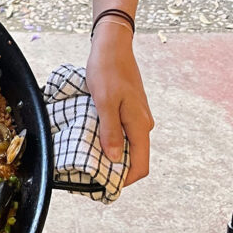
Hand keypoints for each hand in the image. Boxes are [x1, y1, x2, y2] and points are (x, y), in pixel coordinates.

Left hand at [85, 21, 152, 185]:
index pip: (140, 166)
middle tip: (91, 174)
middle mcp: (143, 124)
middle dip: (116, 169)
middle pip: (134, 157)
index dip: (124, 180)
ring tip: (89, 157)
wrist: (112, 45)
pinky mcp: (130, 109)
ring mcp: (137, 116)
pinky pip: (123, 132)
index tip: (104, 187)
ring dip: (112, 153)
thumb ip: (110, 131)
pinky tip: (94, 137)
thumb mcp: (104, 101)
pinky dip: (111, 139)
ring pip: (128, 144)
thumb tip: (114, 159)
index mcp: (140, 125)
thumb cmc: (107, 70)